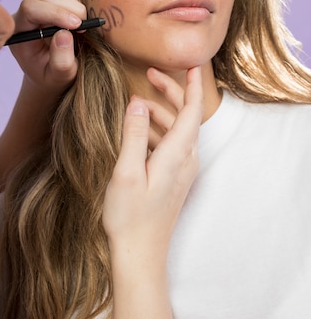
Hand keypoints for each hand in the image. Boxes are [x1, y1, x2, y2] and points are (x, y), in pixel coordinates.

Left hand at [10, 0, 86, 93]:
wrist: (48, 70)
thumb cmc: (52, 76)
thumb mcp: (59, 77)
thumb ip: (61, 61)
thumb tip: (64, 34)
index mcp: (19, 33)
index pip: (30, 9)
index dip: (56, 13)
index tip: (78, 26)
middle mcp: (21, 13)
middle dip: (68, 7)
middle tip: (83, 26)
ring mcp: (31, 0)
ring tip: (79, 21)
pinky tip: (74, 11)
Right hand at [103, 67, 203, 270]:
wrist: (140, 253)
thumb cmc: (130, 216)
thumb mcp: (125, 172)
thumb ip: (133, 135)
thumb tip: (137, 102)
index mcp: (177, 155)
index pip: (192, 112)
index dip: (192, 86)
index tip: (191, 65)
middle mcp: (186, 160)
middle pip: (187, 117)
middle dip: (172, 92)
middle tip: (151, 74)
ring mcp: (182, 170)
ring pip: (178, 130)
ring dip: (161, 111)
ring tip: (137, 101)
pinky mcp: (174, 178)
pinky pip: (171, 144)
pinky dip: (158, 129)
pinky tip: (138, 130)